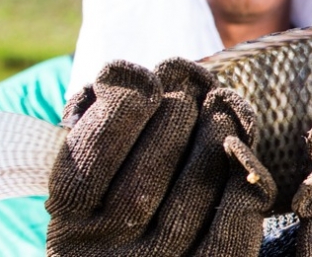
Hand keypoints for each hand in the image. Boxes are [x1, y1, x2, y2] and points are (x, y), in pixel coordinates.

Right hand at [45, 58, 276, 255]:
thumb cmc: (117, 203)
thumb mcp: (93, 173)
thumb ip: (104, 126)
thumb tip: (126, 72)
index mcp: (71, 226)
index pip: (91, 159)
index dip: (121, 106)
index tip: (144, 78)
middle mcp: (111, 255)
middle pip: (146, 174)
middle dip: (174, 116)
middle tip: (189, 93)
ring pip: (194, 190)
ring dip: (212, 135)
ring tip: (219, 107)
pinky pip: (234, 219)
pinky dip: (241, 174)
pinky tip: (236, 147)